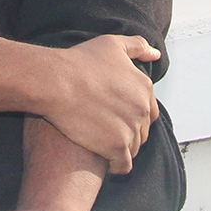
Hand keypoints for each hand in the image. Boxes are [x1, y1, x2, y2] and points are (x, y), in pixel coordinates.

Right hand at [39, 34, 160, 173]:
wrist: (56, 82)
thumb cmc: (78, 62)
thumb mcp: (111, 44)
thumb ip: (137, 46)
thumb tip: (155, 54)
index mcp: (144, 87)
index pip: (148, 111)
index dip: (131, 114)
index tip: (114, 115)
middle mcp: (142, 108)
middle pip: (142, 131)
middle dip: (127, 133)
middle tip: (105, 131)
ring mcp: (131, 129)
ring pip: (133, 149)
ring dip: (121, 149)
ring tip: (101, 145)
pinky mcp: (116, 147)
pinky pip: (124, 165)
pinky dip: (116, 166)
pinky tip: (103, 161)